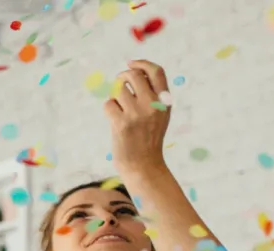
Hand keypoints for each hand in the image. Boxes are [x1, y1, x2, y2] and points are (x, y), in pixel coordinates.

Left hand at [106, 59, 170, 174]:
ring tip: (120, 110)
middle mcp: (153, 105)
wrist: (144, 165)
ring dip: (115, 97)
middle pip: (133, 75)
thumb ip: (152, 95)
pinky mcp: (121, 123)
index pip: (156, 71)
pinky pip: (108, 104)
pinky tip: (115, 121)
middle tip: (119, 84)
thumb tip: (132, 72)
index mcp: (164, 101)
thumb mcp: (160, 115)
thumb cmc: (148, 138)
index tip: (131, 62)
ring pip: (118, 90)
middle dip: (122, 77)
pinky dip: (109, 110)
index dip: (142, 63)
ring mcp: (137, 114)